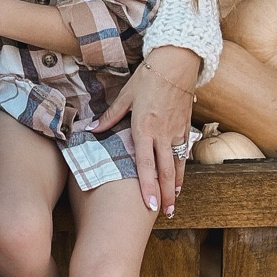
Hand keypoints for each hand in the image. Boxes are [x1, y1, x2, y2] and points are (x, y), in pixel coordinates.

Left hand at [93, 45, 200, 216]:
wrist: (177, 62)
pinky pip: (183, 153)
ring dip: (175, 186)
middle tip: (165, 214)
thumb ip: (110, 117)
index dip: (147, 187)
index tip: (149, 206)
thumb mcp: (126, 96)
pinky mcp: (185, 127)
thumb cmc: (148, 77)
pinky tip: (179, 181)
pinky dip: (182, 169)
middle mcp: (162, 133)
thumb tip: (92, 129)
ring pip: (177, 164)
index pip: (145, 164)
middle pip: (165, 171)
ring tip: (173, 204)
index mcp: (144, 128)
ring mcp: (176, 131)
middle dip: (165, 195)